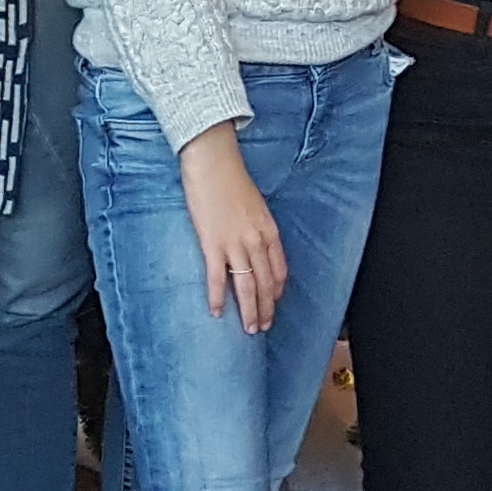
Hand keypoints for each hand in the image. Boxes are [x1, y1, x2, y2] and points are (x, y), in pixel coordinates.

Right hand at [177, 123, 287, 327]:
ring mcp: (235, 244)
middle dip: (266, 309)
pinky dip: (218, 298)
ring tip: (248, 328)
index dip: (277, 293)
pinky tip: (217, 312)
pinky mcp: (212, 243)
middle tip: (262, 327)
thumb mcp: (255, 206)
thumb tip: (253, 246)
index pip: (279, 271)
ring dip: (249, 311)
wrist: (213, 162)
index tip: (273, 305)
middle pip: (266, 284)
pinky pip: (218, 278)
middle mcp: (256, 241)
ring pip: (247, 287)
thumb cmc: (231, 179)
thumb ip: (257, 228)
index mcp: (269, 231)